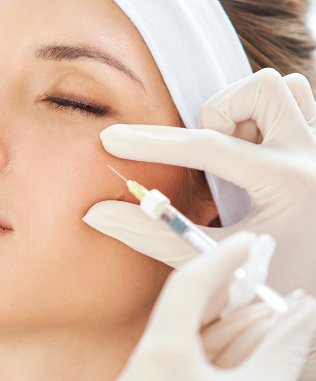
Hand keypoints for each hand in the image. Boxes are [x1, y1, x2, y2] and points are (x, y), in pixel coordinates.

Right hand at [83, 69, 315, 297]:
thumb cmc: (279, 285)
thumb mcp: (214, 261)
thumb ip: (155, 235)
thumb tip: (96, 214)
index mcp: (289, 183)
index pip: (206, 146)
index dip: (150, 143)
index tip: (111, 140)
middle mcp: (315, 155)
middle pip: (259, 88)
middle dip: (218, 115)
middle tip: (208, 155)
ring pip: (286, 87)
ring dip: (247, 112)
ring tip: (235, 153)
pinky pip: (301, 104)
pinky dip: (269, 119)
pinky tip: (254, 156)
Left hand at [109, 232, 315, 380]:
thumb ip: (284, 342)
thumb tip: (306, 309)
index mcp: (157, 360)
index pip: (187, 289)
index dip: (222, 260)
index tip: (249, 243)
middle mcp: (135, 377)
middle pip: (181, 318)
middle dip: (224, 297)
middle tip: (257, 274)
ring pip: (182, 348)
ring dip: (226, 329)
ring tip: (268, 314)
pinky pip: (177, 374)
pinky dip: (211, 358)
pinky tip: (248, 346)